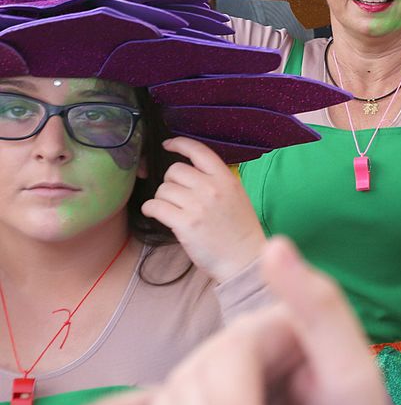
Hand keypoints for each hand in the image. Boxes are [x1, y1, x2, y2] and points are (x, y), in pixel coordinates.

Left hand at [140, 137, 266, 281]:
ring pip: (163, 189)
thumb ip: (215, 181)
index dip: (179, 144)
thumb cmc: (239, 230)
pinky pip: (155, 206)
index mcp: (226, 179)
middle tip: (177, 197)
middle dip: (171, 182)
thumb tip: (183, 170)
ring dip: (162, 199)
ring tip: (173, 211)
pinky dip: (151, 209)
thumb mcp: (236, 196)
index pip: (199, 151)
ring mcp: (198, 206)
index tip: (168, 145)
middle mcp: (212, 188)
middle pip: (174, 171)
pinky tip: (158, 215)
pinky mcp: (185, 224)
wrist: (245, 260)